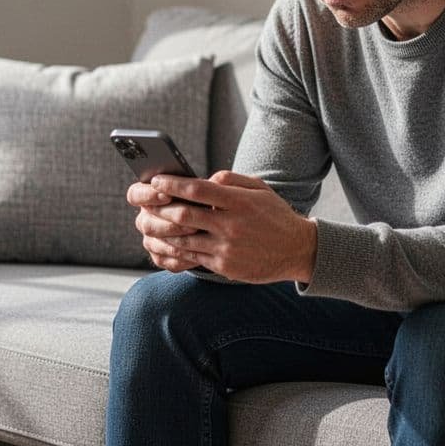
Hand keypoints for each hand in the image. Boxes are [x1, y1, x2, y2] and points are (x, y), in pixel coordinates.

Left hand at [126, 171, 317, 282]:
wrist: (297, 250)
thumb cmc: (275, 215)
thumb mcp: (259, 189)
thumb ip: (231, 179)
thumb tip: (204, 178)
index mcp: (238, 202)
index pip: (197, 190)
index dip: (173, 184)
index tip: (157, 179)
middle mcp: (231, 225)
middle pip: (184, 215)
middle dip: (161, 207)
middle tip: (146, 201)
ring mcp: (227, 248)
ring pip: (184, 239)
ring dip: (164, 231)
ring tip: (151, 222)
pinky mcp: (224, 266)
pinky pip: (193, 258)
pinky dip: (177, 249)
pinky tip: (167, 242)